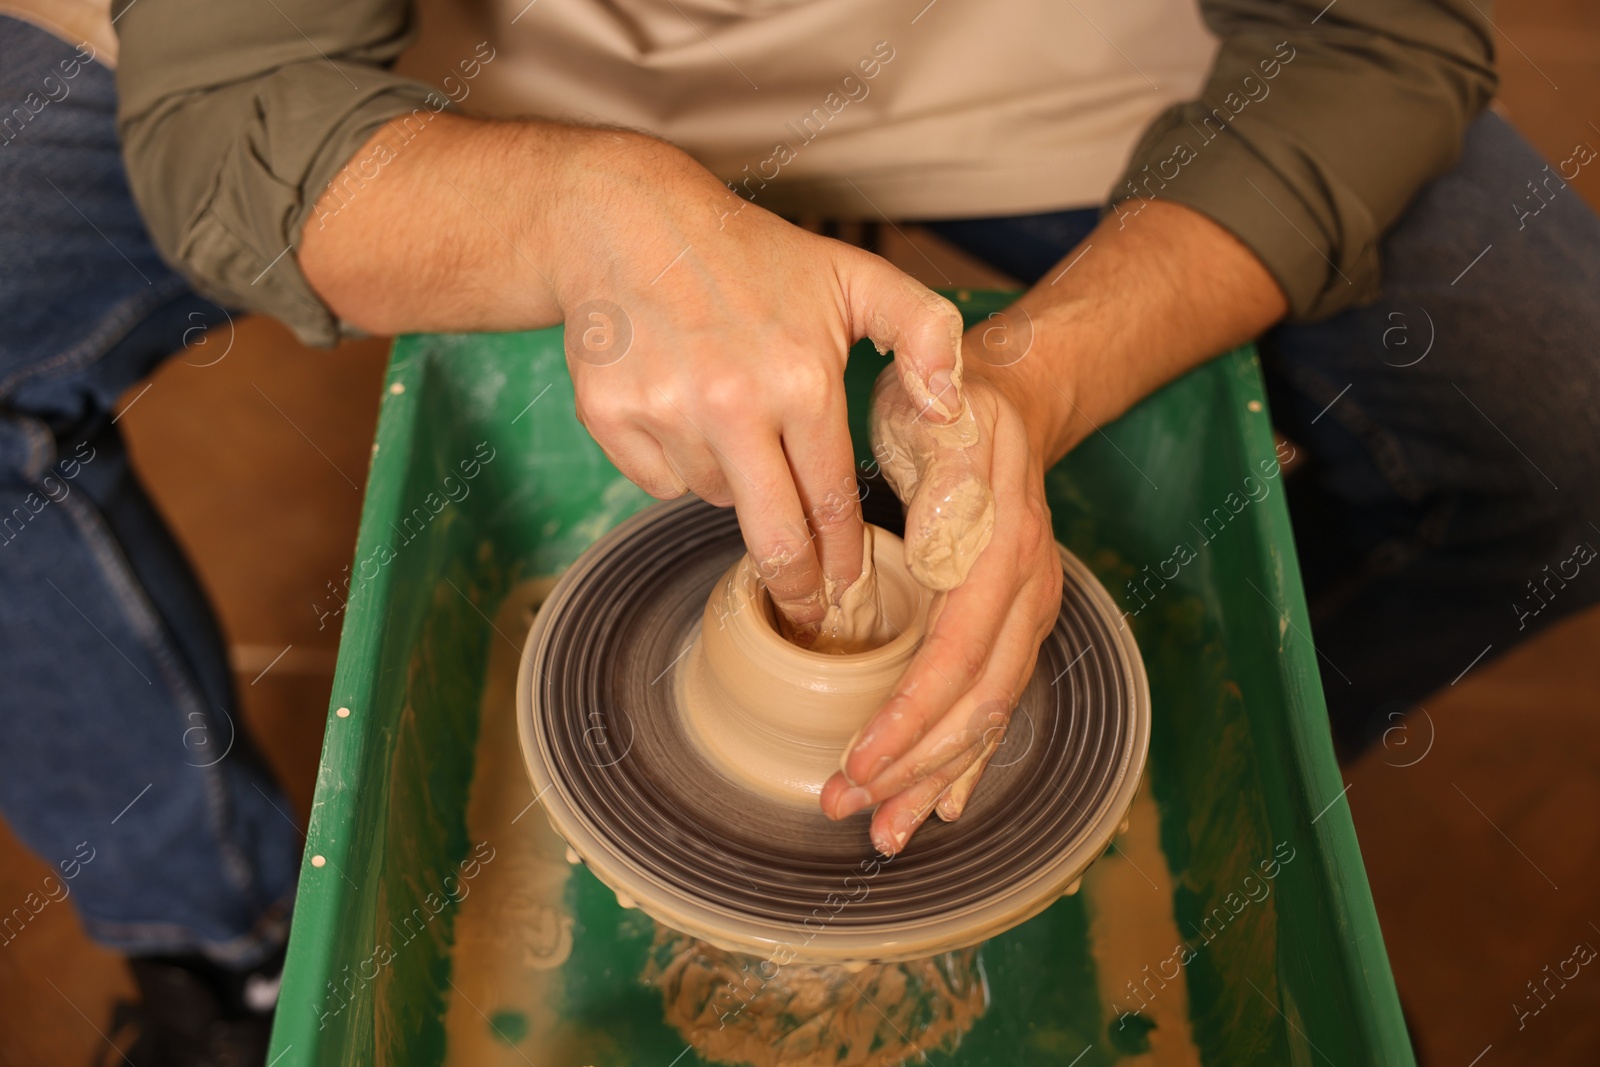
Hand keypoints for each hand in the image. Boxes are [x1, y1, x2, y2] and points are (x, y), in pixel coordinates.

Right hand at [552, 132, 966, 632]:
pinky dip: (675, 462)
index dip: (843, 555)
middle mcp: (732, 403)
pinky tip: (681, 407)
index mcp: (801, 379)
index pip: (833, 502)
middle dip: (796, 585)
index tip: (849, 589)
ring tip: (730, 419)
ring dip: (732, 484)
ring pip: (712, 499)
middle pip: (772, 536)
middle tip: (806, 610)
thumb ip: (924, 332)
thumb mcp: (853, 275)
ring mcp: (665, 412)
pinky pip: (657, 480)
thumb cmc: (752, 256)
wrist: (630, 222)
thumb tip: (951, 407)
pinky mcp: (610, 416)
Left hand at [819, 352, 1062, 854]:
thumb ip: (943, 473)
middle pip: (975, 705)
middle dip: (912, 767)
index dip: (909, 718)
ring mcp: (1025, 613)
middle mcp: (1025, 592)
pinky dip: (964, 761)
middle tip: (846, 807)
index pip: (956, 656)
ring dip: (934, 779)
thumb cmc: (948, 409)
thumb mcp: (937, 409)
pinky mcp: (1012, 627)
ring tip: (885, 831)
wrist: (1006, 401)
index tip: (855, 762)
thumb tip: (941, 534)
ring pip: (986, 717)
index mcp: (1003, 551)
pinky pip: (993, 704)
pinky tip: (937, 804)